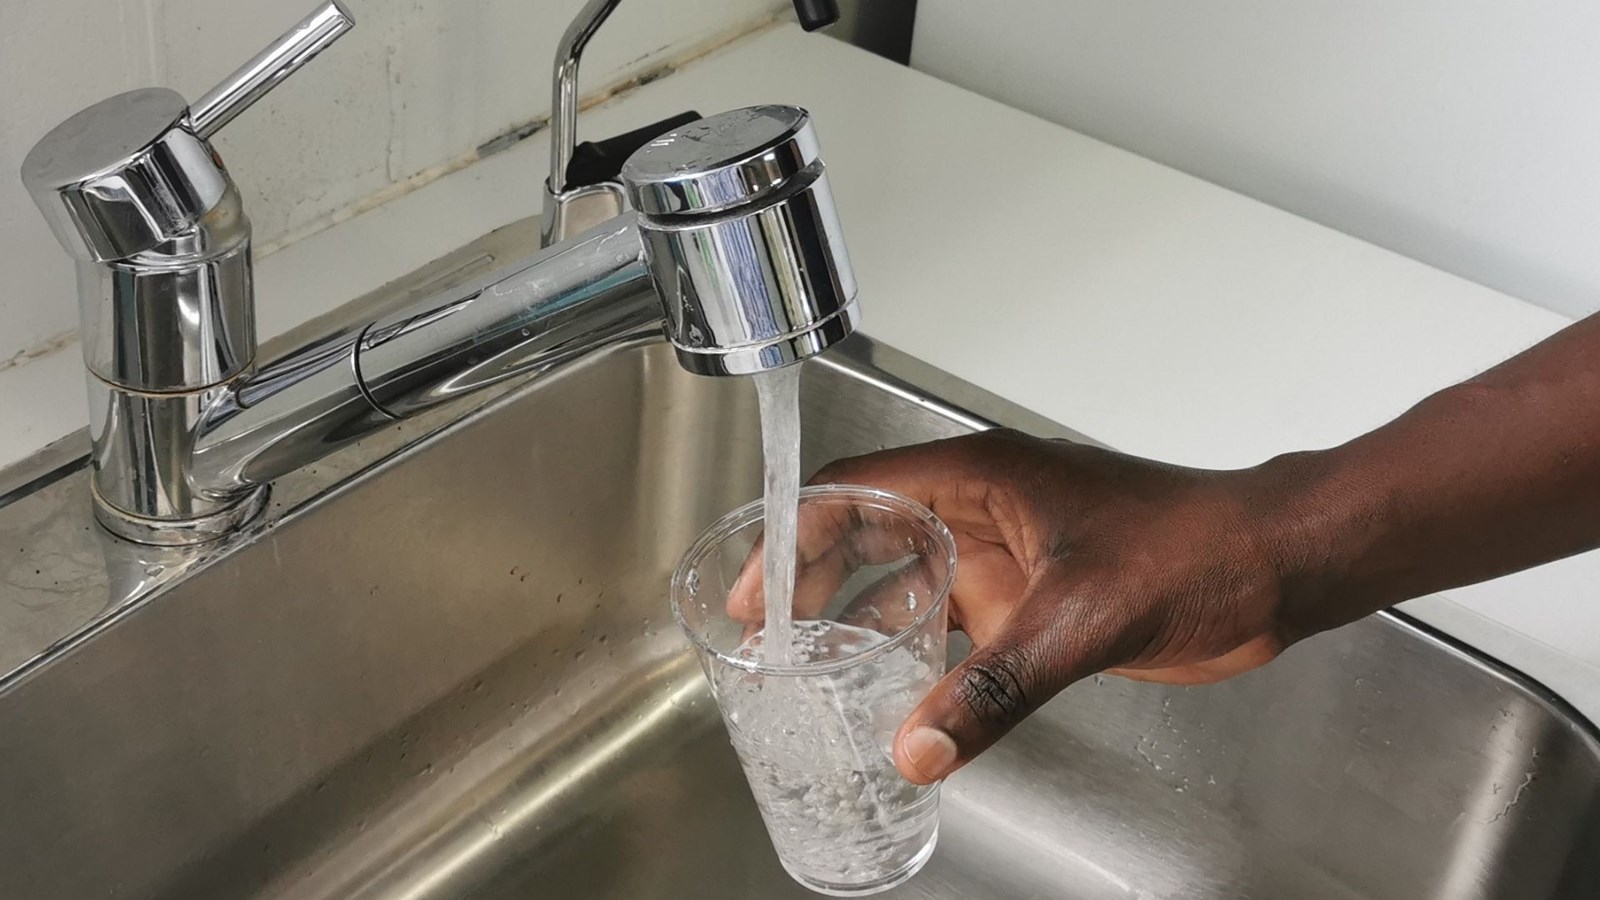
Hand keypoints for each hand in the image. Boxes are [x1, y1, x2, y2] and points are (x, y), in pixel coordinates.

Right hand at [804, 429, 1308, 784]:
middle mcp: (983, 509)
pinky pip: (952, 623)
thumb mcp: (1083, 618)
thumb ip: (995, 687)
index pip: (857, 490)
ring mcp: (1007, 554)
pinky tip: (893, 691)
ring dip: (857, 615)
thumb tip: (920, 747)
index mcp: (982, 478)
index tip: (757, 588)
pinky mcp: (1032, 598)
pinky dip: (915, 652)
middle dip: (809, 576)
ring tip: (809, 662)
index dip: (794, 533)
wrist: (1272, 567)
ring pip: (906, 578)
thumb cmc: (1198, 545)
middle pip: (867, 531)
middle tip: (763, 630)